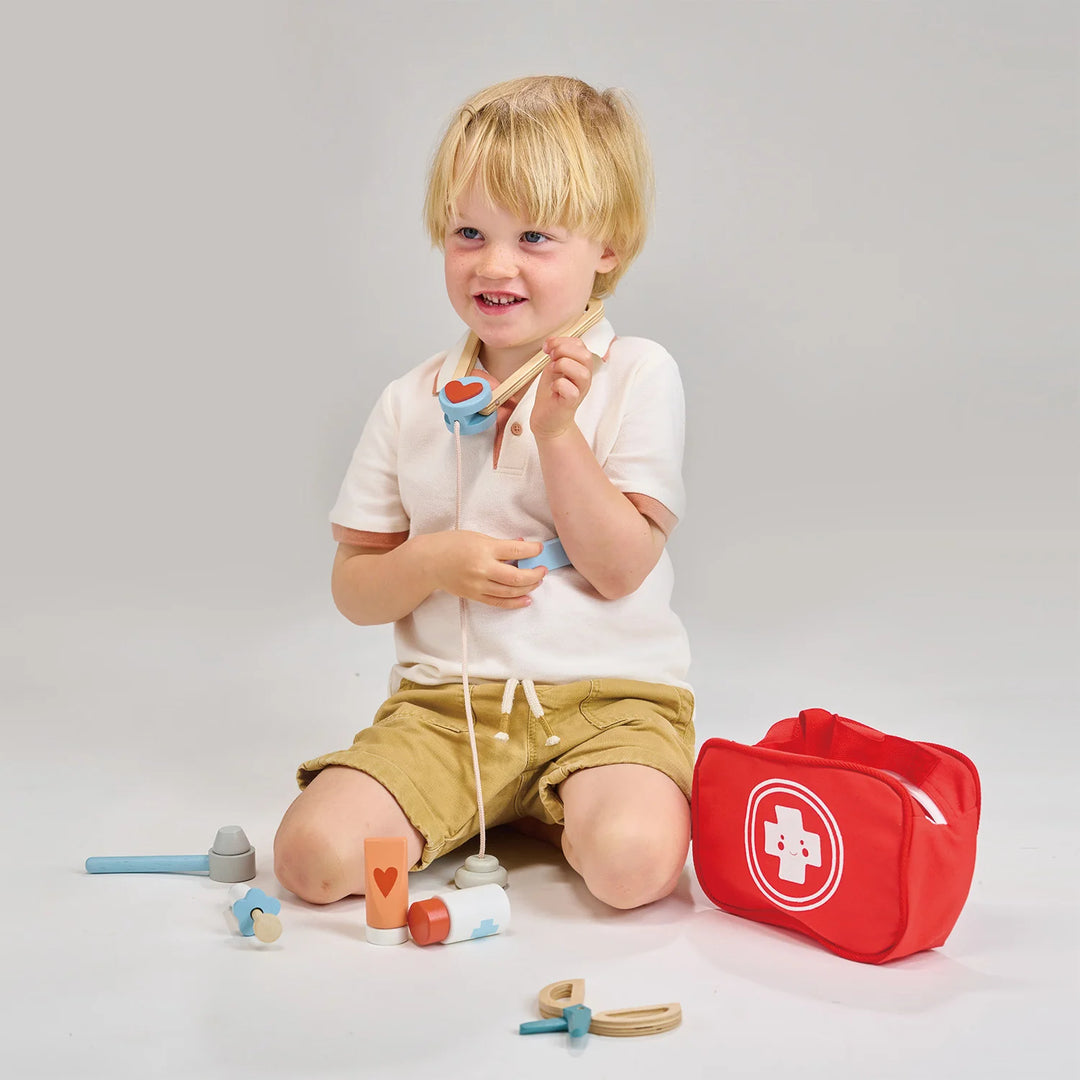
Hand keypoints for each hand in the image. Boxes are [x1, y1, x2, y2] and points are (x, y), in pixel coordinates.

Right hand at [421, 532, 545, 608]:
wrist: (428, 562)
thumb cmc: (451, 544)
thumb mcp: (477, 536)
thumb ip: (500, 543)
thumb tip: (521, 544)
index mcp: (484, 548)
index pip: (516, 551)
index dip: (533, 550)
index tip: (539, 549)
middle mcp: (482, 568)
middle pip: (517, 576)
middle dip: (535, 574)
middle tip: (542, 569)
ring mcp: (478, 585)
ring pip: (510, 591)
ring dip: (528, 587)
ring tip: (537, 581)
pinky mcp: (474, 595)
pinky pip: (498, 602)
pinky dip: (515, 602)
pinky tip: (526, 599)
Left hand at [530, 335, 596, 441]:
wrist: (547, 418)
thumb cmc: (551, 393)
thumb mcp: (554, 367)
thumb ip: (557, 354)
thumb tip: (552, 342)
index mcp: (581, 366)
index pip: (580, 345)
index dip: (562, 341)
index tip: (547, 348)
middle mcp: (585, 378)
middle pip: (585, 355)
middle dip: (563, 350)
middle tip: (551, 358)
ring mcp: (580, 390)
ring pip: (582, 372)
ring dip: (562, 366)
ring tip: (553, 372)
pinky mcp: (571, 403)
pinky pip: (570, 390)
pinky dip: (558, 385)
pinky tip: (553, 388)